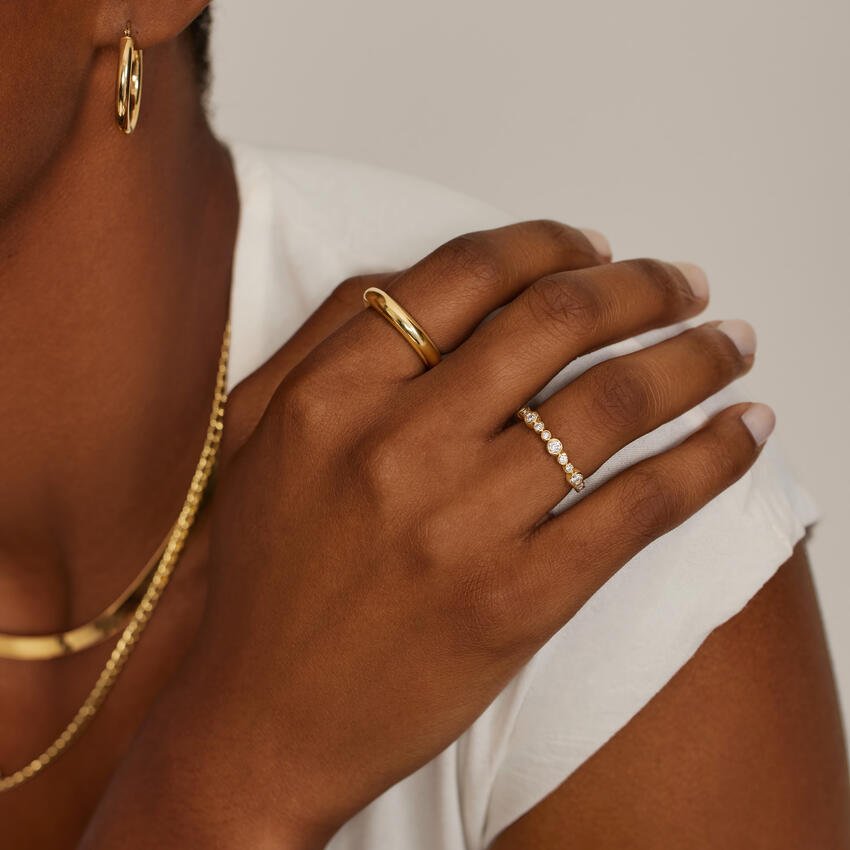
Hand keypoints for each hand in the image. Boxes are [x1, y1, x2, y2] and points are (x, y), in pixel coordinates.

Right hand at [85, 221, 767, 848]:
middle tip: (683, 282)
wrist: (261, 719)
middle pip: (554, 322)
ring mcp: (463, 525)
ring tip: (730, 343)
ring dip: (693, 358)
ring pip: (610, 405)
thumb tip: (435, 277)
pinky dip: (708, 459)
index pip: (466, 274)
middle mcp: (398, 446)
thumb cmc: (263, 575)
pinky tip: (744, 430)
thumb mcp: (256, 432)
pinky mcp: (518, 601)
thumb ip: (328, 337)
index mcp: (332, 394)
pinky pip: (638, 507)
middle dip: (641, 286)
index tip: (595, 247)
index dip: (549, 243)